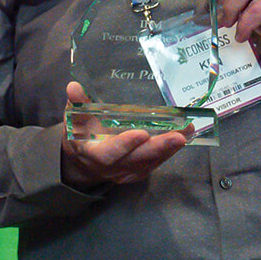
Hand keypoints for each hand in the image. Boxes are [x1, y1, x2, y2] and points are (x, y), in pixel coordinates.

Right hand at [60, 82, 186, 188]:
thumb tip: (73, 86)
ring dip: (170, 148)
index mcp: (93, 154)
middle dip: (159, 148)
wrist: (83, 162)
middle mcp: (112, 168)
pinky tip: (183, 137)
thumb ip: (76, 104)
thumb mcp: (74, 119)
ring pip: (150, 162)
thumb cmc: (80, 135)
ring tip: (187, 131)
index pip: (109, 153)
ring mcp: (127, 172)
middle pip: (137, 160)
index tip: (141, 133)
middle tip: (179, 135)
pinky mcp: (138, 172)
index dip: (124, 144)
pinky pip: (155, 163)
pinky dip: (169, 151)